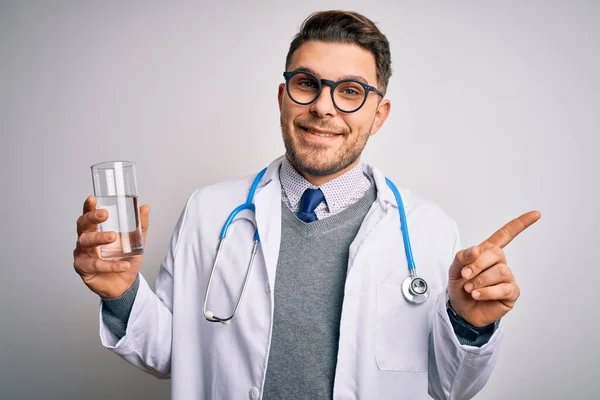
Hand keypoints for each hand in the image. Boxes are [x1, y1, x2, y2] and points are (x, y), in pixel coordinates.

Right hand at [73, 195, 149, 298]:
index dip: (89, 206)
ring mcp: (82, 254)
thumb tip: (145, 207)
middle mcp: (86, 240)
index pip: (89, 215)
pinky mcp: (84, 269)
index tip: (92, 198)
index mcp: (96, 230)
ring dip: (99, 238)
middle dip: (92, 218)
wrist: (124, 284)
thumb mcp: (136, 241)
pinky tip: (123, 265)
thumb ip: (140, 225)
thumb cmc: (124, 259)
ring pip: (85, 243)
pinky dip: (110, 265)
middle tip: (104, 214)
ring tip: (114, 237)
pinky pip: (94, 265)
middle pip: (83, 225)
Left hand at [447, 211, 540, 326]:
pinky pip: (504, 288)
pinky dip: (488, 291)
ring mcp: (507, 278)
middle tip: (465, 275)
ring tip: (470, 288)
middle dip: (478, 264)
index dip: (520, 224)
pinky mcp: (511, 293)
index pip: (506, 235)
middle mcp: (500, 263)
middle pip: (497, 253)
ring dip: (481, 280)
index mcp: (488, 253)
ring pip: (500, 271)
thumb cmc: (460, 286)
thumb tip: (476, 249)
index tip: (536, 214)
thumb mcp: (455, 269)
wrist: (459, 309)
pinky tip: (477, 295)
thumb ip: (462, 257)